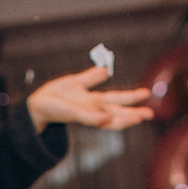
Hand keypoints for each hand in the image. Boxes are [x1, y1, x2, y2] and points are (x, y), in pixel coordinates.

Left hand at [27, 65, 155, 133]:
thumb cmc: (55, 95)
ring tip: (137, 118)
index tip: (147, 93)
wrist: (37, 104)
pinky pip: (87, 117)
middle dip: (133, 113)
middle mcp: (92, 109)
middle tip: (150, 114)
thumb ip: (91, 78)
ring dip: (122, 119)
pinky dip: (98, 118)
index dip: (131, 97)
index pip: (116, 100)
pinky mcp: (72, 114)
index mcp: (94, 101)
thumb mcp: (76, 82)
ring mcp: (84, 113)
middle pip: (116, 112)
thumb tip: (106, 69)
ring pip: (106, 118)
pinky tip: (107, 118)